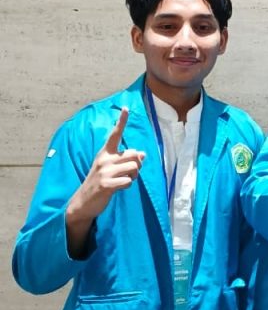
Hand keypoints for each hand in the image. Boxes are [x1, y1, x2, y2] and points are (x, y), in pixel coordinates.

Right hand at [65, 108, 144, 255]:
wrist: (83, 201)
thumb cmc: (100, 182)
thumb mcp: (110, 167)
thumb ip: (124, 159)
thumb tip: (143, 154)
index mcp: (104, 153)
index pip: (115, 134)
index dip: (121, 121)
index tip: (126, 107)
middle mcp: (104, 159)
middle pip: (134, 155)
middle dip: (138, 165)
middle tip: (130, 173)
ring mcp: (104, 172)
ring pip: (134, 168)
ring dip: (134, 176)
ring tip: (124, 180)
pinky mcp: (106, 184)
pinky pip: (128, 181)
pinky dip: (128, 185)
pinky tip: (119, 188)